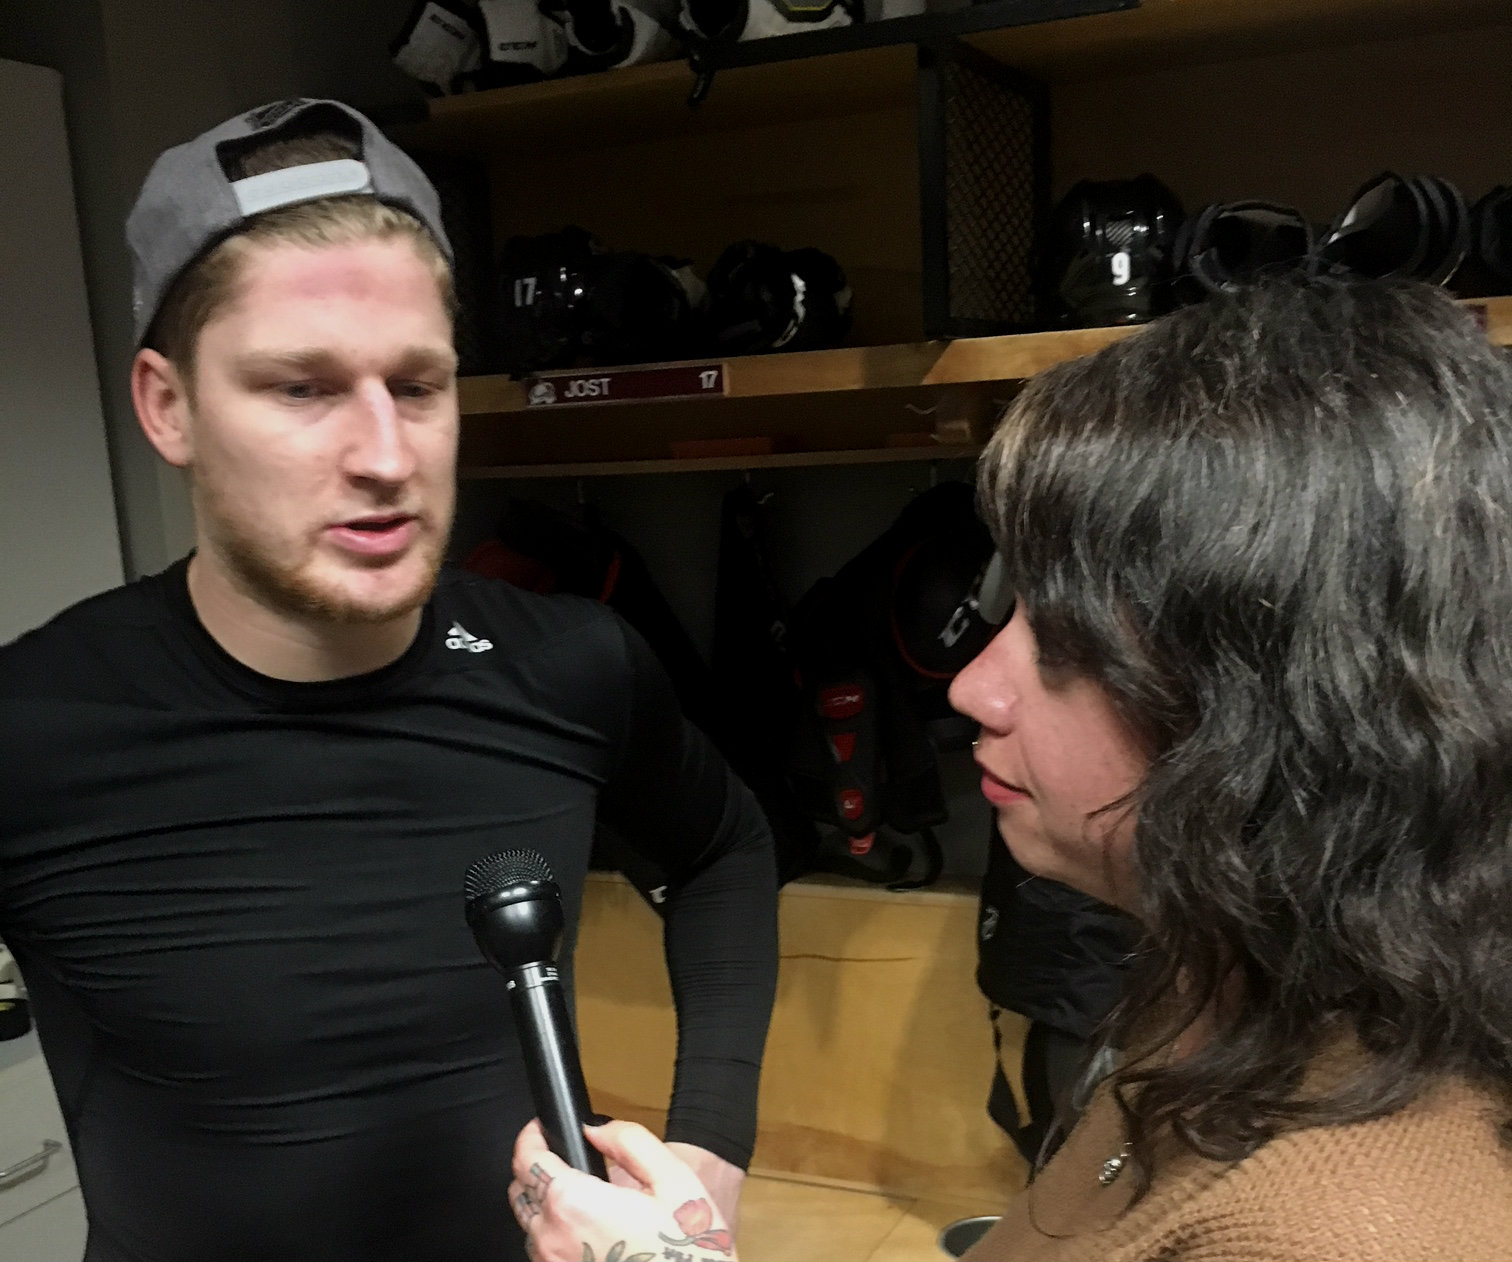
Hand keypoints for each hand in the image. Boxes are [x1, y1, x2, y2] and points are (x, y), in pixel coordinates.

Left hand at [510, 1118, 739, 1261]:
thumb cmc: (687, 1248)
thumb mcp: (671, 1178)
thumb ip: (628, 1141)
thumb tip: (596, 1129)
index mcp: (573, 1204)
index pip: (527, 1160)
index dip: (531, 1136)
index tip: (540, 1128)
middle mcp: (553, 1238)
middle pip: (520, 1191)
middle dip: (535, 1167)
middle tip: (561, 1157)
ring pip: (528, 1224)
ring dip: (542, 1203)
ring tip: (576, 1194)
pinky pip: (543, 1251)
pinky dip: (553, 1233)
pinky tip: (583, 1228)